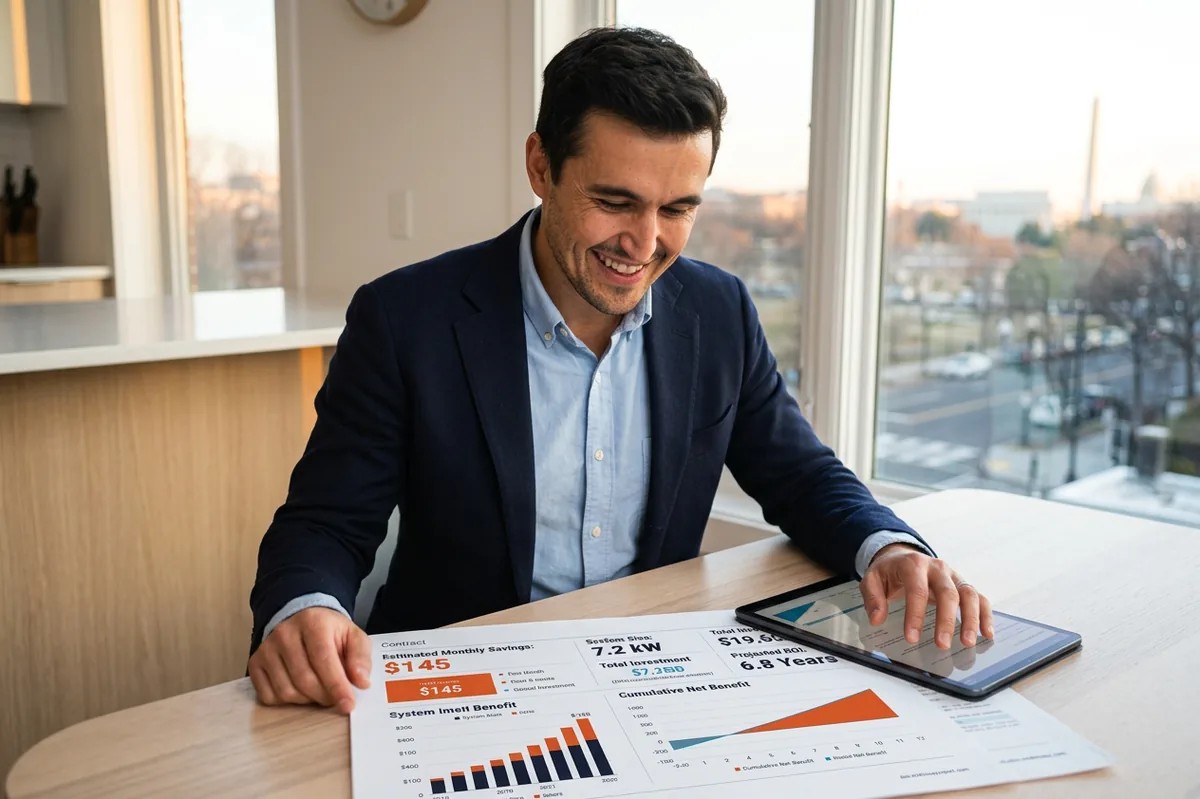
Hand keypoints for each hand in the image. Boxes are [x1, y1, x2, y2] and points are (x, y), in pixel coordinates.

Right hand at [248, 607, 371, 713]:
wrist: (301, 619)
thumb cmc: (329, 632)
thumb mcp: (353, 636)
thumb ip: (360, 657)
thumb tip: (361, 682)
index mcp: (313, 623)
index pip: (324, 660)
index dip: (337, 686)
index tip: (348, 705)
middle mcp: (285, 634)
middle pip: (304, 680)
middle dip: (324, 696)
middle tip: (335, 698)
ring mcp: (266, 649)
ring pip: (286, 691)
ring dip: (307, 700)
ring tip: (318, 690)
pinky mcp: (255, 663)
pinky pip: (269, 696)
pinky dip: (287, 701)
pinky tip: (299, 689)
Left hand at [859, 544, 993, 649]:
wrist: (902, 556)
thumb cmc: (889, 571)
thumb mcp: (872, 579)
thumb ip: (872, 597)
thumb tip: (877, 618)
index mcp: (913, 564)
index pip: (917, 590)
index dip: (915, 615)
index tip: (911, 638)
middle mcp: (937, 568)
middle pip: (948, 593)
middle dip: (946, 621)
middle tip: (942, 644)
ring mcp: (952, 575)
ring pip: (969, 594)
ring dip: (971, 619)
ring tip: (967, 642)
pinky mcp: (962, 584)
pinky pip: (979, 597)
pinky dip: (985, 615)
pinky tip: (986, 633)